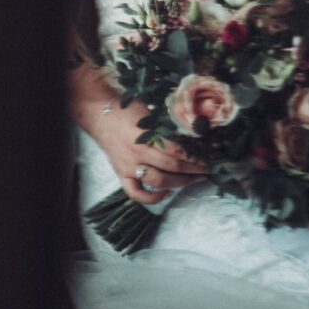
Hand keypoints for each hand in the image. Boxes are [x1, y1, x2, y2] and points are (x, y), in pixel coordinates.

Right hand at [88, 99, 207, 204]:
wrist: (99, 114)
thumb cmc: (127, 110)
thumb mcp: (150, 113)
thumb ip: (167, 124)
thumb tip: (194, 132)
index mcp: (145, 135)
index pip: (176, 149)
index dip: (195, 155)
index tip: (209, 156)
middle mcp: (137, 153)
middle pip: (172, 166)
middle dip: (194, 170)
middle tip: (207, 169)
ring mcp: (128, 166)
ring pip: (158, 181)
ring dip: (180, 183)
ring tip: (193, 179)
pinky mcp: (121, 175)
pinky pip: (137, 194)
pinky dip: (153, 198)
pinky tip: (167, 193)